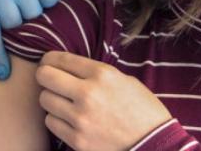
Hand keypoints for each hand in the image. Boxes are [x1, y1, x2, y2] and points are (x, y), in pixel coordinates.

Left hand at [36, 51, 171, 150]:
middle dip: (45, 76)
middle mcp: (88, 94)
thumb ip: (95, 73)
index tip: (48, 62)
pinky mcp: (77, 140)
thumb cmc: (143, 110)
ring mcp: (81, 119)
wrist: (156, 144)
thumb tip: (69, 68)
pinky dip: (57, 120)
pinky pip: (52, 123)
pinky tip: (69, 119)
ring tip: (63, 102)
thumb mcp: (124, 80)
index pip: (59, 59)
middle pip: (44, 77)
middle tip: (50, 81)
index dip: (49, 59)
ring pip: (45, 100)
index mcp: (102, 74)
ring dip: (52, 100)